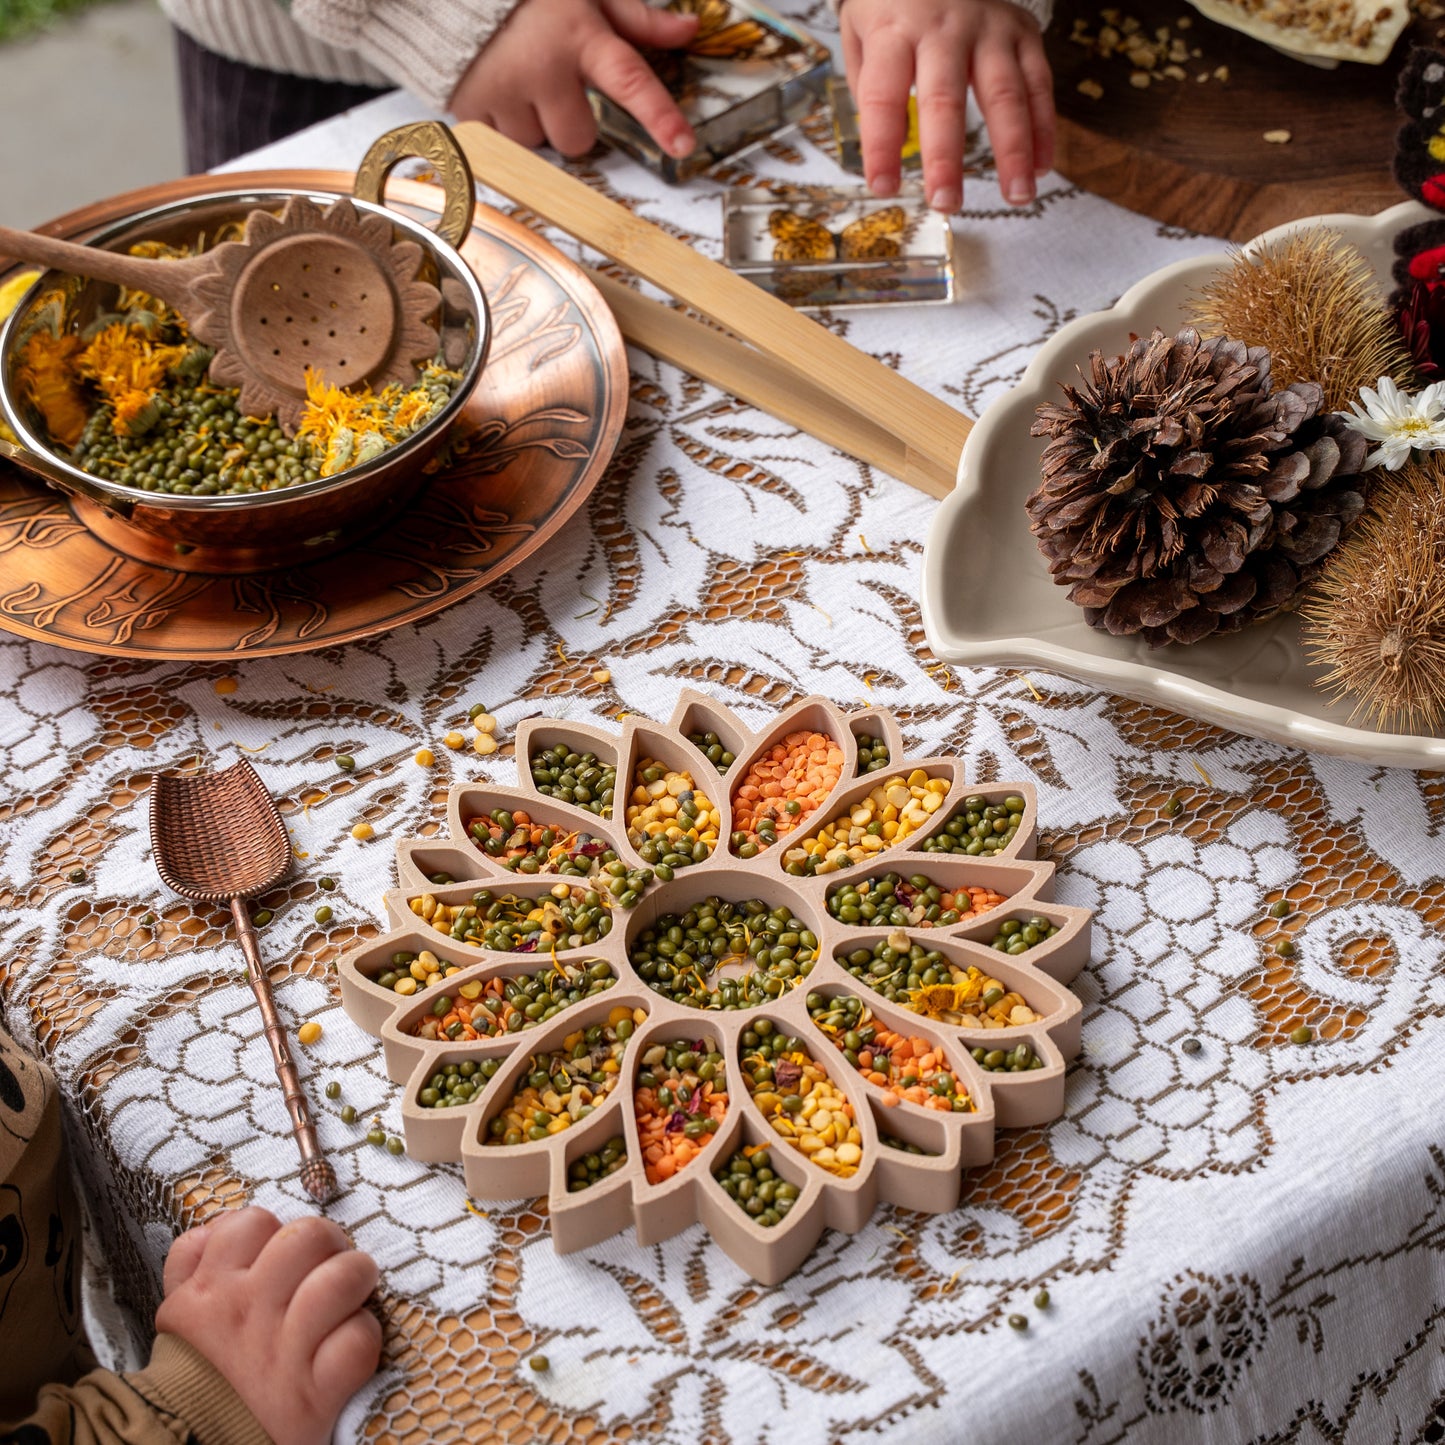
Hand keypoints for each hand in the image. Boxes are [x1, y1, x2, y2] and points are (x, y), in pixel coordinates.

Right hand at [155, 1207, 381, 1444]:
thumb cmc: (199, 1375)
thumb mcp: (178, 1314)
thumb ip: (190, 1262)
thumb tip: (219, 1225)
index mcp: (210, 1290)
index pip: (252, 1221)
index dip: (277, 1230)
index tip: (284, 1256)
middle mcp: (246, 1313)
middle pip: (309, 1235)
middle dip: (331, 1244)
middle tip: (330, 1266)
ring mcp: (282, 1354)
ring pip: (341, 1278)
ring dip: (357, 1280)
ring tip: (352, 1296)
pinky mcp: (315, 1395)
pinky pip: (357, 1341)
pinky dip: (364, 1337)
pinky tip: (350, 1345)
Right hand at [451, 0, 699, 158]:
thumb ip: (637, 19)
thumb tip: (687, 29)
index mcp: (579, 37)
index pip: (629, 80)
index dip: (658, 115)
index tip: (682, 146)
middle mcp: (542, 68)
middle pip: (578, 138)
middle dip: (569, 119)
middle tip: (552, 82)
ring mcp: (503, 91)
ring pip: (537, 145)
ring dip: (531, 122)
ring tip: (516, 79)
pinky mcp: (469, 107)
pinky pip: (500, 144)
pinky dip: (499, 124)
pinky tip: (493, 87)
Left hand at [839, 0, 1053, 211]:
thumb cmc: (894, 5)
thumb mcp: (860, 32)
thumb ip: (869, 87)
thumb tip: (888, 146)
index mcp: (894, 30)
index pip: (883, 94)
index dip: (882, 144)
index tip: (883, 187)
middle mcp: (944, 27)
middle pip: (945, 98)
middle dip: (945, 157)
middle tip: (946, 203)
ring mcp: (989, 27)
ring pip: (1005, 93)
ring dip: (1013, 151)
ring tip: (1018, 197)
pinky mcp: (1023, 30)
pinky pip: (1038, 82)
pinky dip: (1043, 128)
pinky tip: (1041, 167)